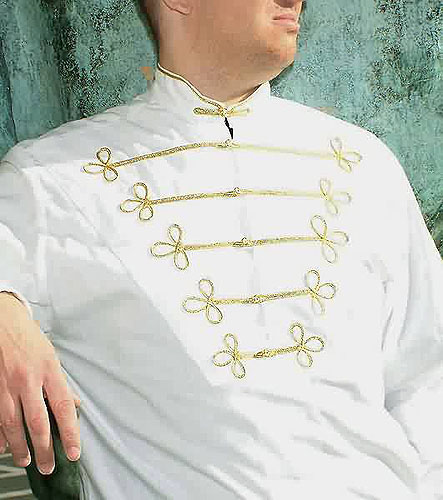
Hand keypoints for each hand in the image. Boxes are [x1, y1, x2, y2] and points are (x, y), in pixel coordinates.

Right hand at [0, 292, 81, 474]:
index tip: (74, 451)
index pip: (63, 407)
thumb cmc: (30, 339)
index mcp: (49, 371)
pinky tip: (4, 447)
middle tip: (48, 466)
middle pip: (37, 422)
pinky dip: (0, 435)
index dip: (71, 432)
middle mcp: (28, 380)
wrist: (3, 322)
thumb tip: (75, 405)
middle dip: (44, 449)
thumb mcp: (52, 356)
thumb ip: (61, 383)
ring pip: (14, 425)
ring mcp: (7, 385)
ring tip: (27, 461)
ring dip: (21, 447)